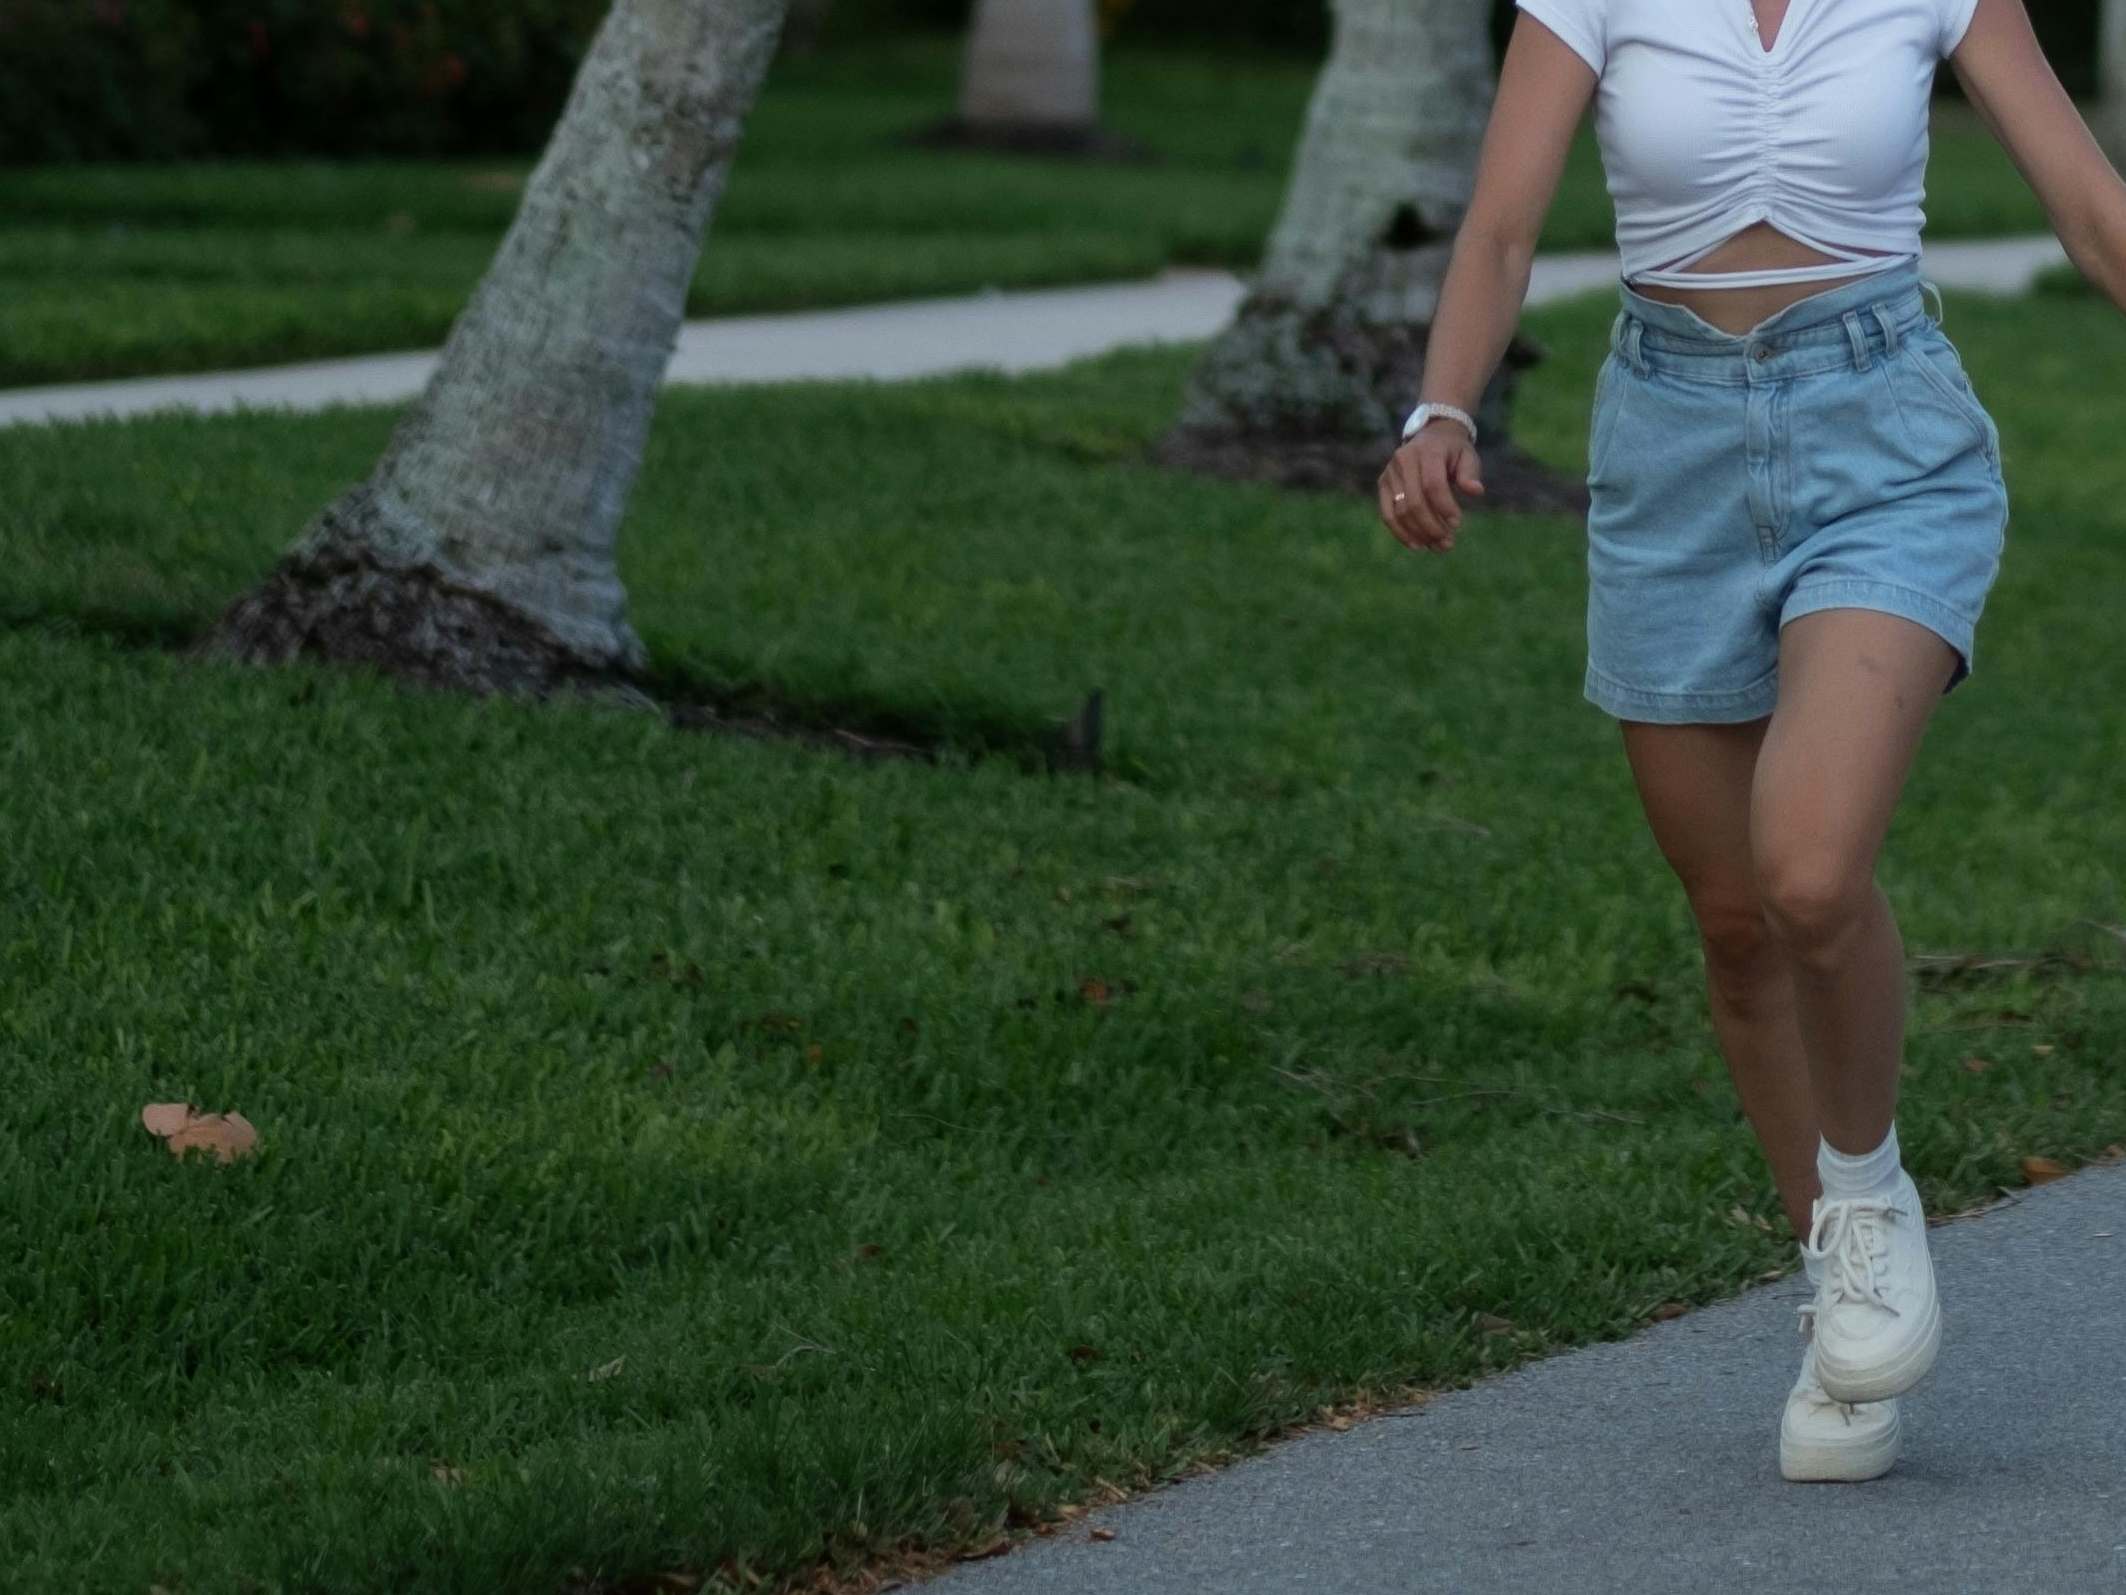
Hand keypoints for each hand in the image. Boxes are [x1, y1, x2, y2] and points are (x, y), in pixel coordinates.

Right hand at [1377, 422, 1484, 553]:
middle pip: (1415, 501)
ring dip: (1418, 534)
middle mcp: (1403, 460)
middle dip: (1431, 527)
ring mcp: (1389, 473)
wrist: (1431, 436)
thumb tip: (1476, 491)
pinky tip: (1417, 545)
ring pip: (1400, 511)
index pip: (1433, 484)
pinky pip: (1387, 514)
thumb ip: (1470, 473)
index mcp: (1427, 451)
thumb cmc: (1454, 452)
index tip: (1457, 524)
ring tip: (1437, 547)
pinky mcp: (1382, 484)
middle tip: (1448, 544)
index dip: (1444, 507)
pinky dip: (1400, 532)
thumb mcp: (1468, 457)